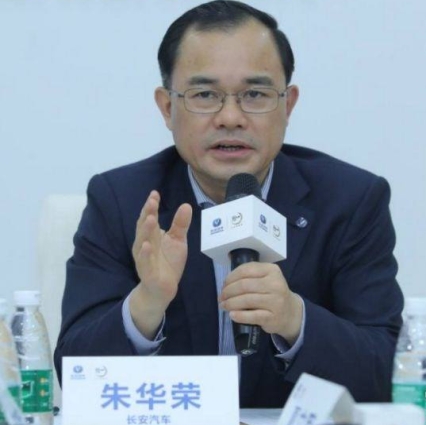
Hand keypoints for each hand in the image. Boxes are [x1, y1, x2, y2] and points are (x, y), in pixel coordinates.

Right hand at [130, 190, 191, 338]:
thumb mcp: (178, 241)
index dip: (151, 206)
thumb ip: (180, 224)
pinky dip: (145, 254)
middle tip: (152, 202)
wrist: (163, 289)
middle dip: (147, 214)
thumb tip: (186, 205)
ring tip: (150, 219)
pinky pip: (145, 262)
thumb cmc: (168, 262)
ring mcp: (144, 258)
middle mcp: (144, 244)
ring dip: (145, 231)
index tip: (155, 193)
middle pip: (145, 227)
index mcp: (151, 235)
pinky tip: (147, 245)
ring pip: (143, 242)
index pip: (150, 217)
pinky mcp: (147, 272)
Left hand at [219, 263, 302, 344]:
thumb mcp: (266, 278)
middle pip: (244, 285)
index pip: (246, 270)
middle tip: (221, 297)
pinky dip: (239, 315)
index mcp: (272, 270)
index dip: (231, 277)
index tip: (224, 285)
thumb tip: (226, 283)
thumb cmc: (273, 293)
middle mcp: (275, 284)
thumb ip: (250, 276)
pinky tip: (232, 315)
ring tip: (224, 306)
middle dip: (228, 291)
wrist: (291, 313)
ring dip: (231, 303)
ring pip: (246, 300)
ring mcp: (275, 301)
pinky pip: (252, 316)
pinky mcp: (273, 317)